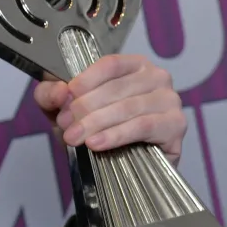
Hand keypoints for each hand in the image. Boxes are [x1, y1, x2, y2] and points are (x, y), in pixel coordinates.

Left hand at [33, 54, 185, 164]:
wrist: (117, 161)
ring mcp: (169, 100)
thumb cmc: (92, 125)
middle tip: (66, 125)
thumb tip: (59, 91)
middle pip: (116, 88)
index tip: (65, 97)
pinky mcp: (175, 126)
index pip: (110, 65)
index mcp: (133, 65)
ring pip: (128, 108)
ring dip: (96, 123)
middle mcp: (156, 77)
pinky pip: (143, 126)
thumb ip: (51, 94)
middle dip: (85, 108)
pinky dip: (116, 135)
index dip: (86, 80)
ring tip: (75, 137)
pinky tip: (96, 144)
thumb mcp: (62, 106)